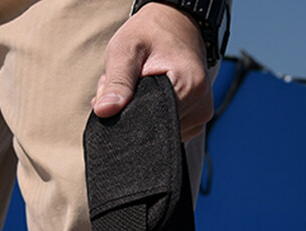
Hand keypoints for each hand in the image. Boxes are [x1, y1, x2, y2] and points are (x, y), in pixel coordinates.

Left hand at [92, 3, 212, 140]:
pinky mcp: (196, 121)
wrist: (175, 23)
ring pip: (160, 130)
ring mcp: (201, 117)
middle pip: (155, 128)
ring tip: (139, 86)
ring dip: (143, 113)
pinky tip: (151, 94)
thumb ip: (117, 82)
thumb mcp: (127, 49)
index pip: (151, 122)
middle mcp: (201, 108)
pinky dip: (154, 115)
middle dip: (133, 113)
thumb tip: (104, 112)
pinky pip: (168, 128)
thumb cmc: (151, 33)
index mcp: (190, 88)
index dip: (128, 112)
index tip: (119, 91)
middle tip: (126, 85)